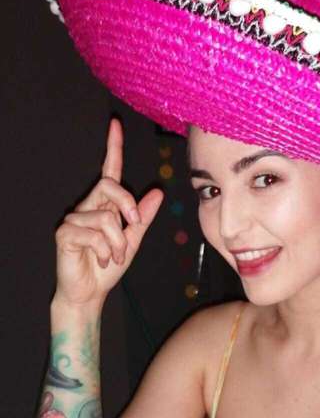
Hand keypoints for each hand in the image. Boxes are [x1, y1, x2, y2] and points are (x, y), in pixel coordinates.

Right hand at [54, 119, 162, 307]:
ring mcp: (74, 219)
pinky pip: (93, 234)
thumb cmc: (107, 268)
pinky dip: (105, 251)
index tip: (115, 124)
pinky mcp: (65, 233)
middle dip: (128, 207)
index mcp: (104, 206)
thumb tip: (156, 193)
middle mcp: (87, 207)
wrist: (89, 294)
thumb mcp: (132, 242)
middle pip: (109, 187)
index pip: (110, 173)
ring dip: (118, 243)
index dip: (113, 148)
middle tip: (134, 227)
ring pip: (106, 218)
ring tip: (114, 258)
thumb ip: (142, 219)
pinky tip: (101, 261)